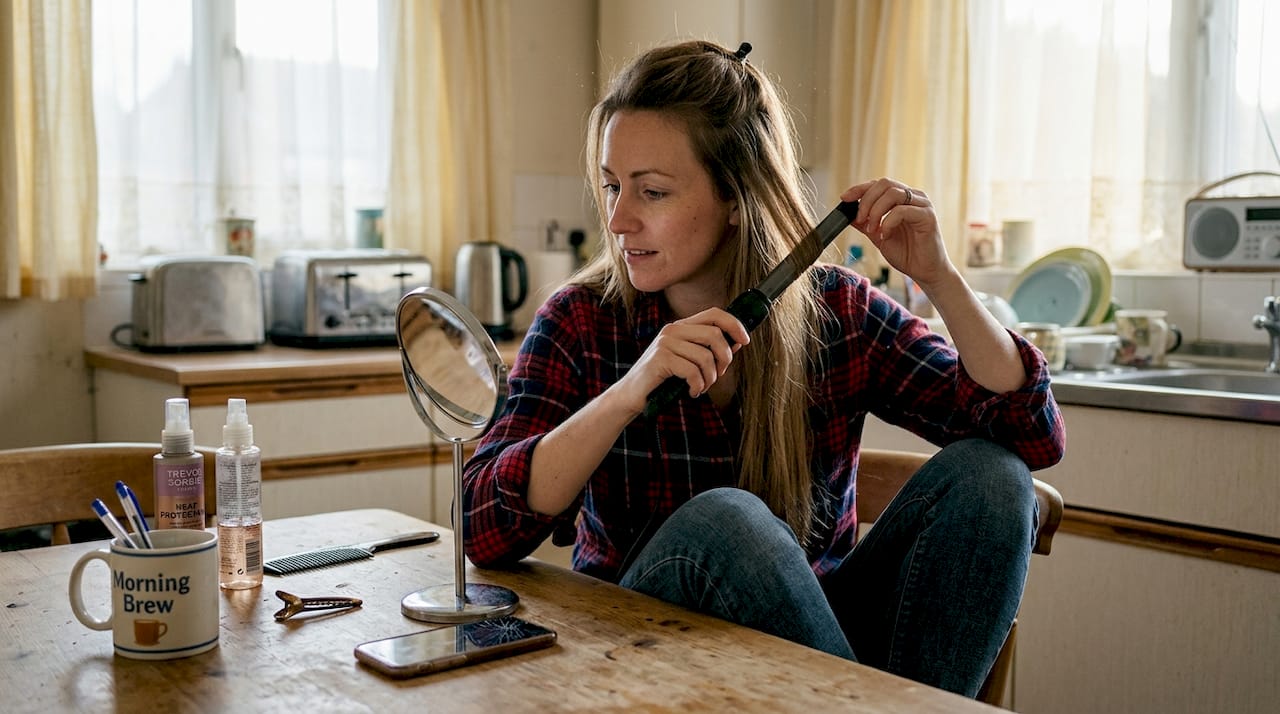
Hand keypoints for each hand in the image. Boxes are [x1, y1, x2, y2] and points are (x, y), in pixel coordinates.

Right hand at [616, 308, 749, 410]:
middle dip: (725, 358)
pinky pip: (693, 371)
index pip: (714, 313)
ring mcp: (665, 343)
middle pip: (714, 334)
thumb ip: (709, 351)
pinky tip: (691, 392)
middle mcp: (673, 330)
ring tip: (702, 387)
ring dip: (710, 378)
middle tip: (719, 375)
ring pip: (706, 356)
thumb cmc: (663, 380)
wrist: (633, 395)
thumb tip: (737, 343)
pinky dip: (698, 386)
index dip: (734, 324)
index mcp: (681, 327)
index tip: (745, 341)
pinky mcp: (661, 359)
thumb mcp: (689, 362)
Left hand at [841, 178, 952, 286]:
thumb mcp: (878, 236)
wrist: (924, 272)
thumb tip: (847, 213)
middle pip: (884, 184)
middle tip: (860, 220)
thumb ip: (865, 223)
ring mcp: (922, 205)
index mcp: (902, 198)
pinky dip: (888, 222)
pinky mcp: (928, 216)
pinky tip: (885, 236)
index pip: (878, 184)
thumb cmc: (906, 254)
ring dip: (876, 211)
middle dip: (866, 200)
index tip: (844, 199)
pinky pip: (902, 210)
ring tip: (872, 230)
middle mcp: (914, 197)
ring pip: (893, 193)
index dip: (860, 189)